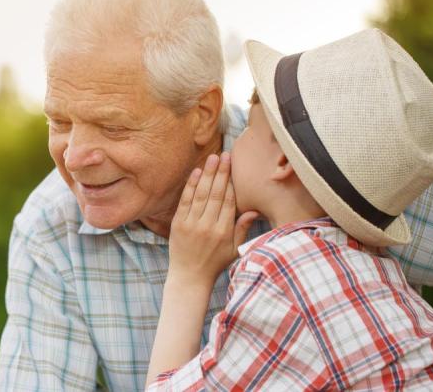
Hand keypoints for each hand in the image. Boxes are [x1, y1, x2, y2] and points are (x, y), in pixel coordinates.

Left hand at [167, 152, 258, 288]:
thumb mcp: (235, 250)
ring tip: (213, 158)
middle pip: (216, 194)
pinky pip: (185, 201)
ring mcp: (191, 224)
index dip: (232, 182)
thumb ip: (243, 230)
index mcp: (224, 232)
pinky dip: (191, 186)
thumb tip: (254, 210)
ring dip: (207, 175)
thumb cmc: (215, 263)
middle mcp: (208, 226)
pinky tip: (197, 172)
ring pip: (201, 194)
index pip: (229, 202)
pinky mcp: (178, 224)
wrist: (189, 277)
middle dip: (221, 173)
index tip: (234, 166)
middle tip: (225, 155)